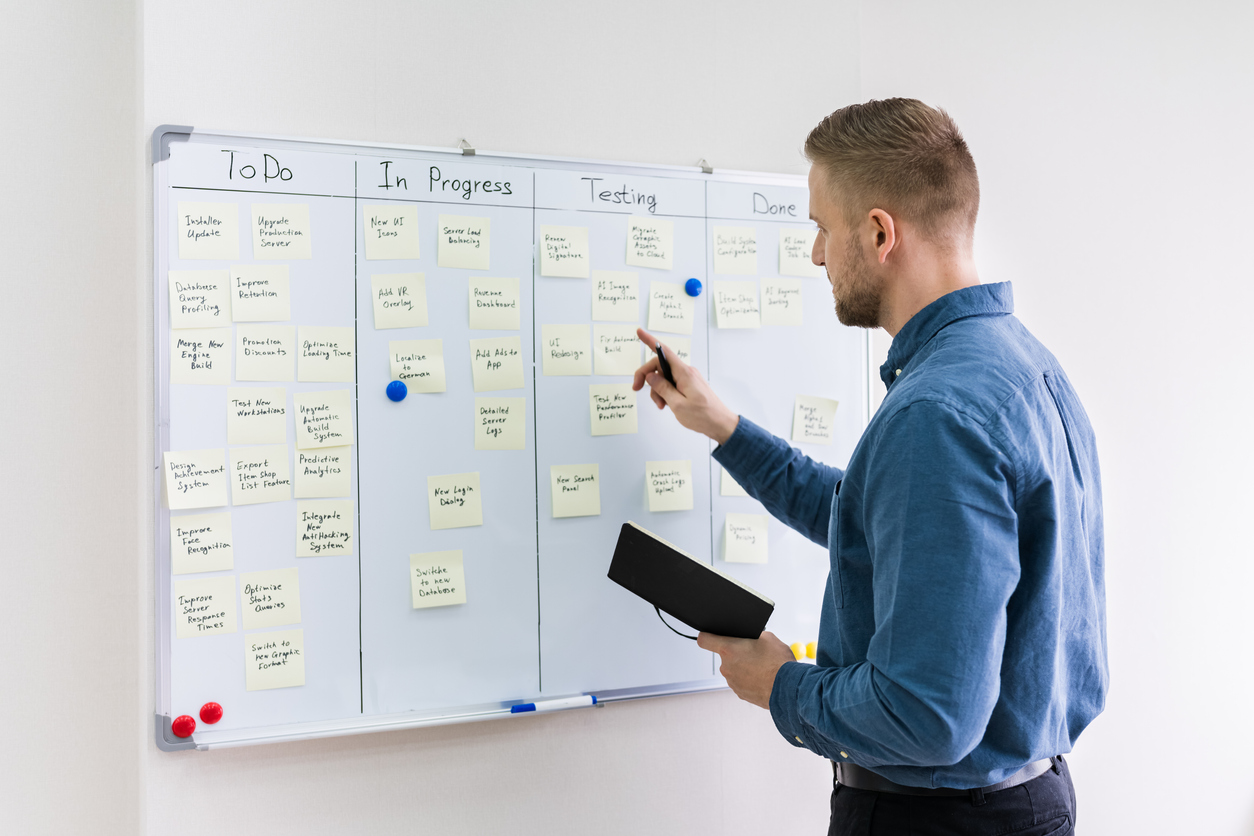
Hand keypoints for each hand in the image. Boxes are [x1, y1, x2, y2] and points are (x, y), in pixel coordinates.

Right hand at [632, 328, 739, 443]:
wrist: (720, 424)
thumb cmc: (703, 416)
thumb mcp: (677, 404)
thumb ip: (662, 389)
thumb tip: (651, 377)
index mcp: (684, 373)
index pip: (663, 352)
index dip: (650, 341)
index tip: (639, 332)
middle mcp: (686, 372)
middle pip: (660, 367)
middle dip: (648, 378)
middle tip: (637, 389)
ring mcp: (688, 379)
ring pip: (664, 378)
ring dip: (657, 390)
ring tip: (661, 405)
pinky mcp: (689, 385)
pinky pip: (672, 384)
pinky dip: (665, 393)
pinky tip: (667, 404)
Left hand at [697, 631, 794, 708]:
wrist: (788, 688)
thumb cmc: (778, 662)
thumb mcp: (768, 637)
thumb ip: (752, 636)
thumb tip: (750, 638)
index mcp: (728, 649)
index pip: (704, 640)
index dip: (707, 636)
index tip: (710, 636)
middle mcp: (726, 666)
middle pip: (725, 655)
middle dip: (737, 653)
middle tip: (754, 653)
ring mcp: (732, 682)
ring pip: (735, 669)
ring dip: (744, 667)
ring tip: (762, 667)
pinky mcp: (740, 693)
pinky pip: (741, 682)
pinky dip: (749, 679)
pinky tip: (762, 677)